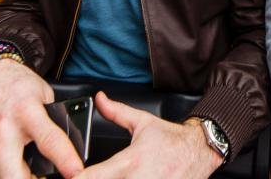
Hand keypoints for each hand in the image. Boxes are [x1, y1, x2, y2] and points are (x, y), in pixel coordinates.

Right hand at [0, 59, 83, 178]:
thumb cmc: (15, 85)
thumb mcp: (43, 95)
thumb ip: (53, 121)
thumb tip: (69, 147)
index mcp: (26, 112)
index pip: (50, 141)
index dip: (66, 161)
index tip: (76, 173)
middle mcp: (1, 131)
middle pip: (15, 177)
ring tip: (23, 174)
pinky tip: (2, 174)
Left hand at [77, 92, 222, 177]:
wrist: (200, 150)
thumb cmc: (170, 138)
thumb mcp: (142, 122)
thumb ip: (116, 112)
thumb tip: (100, 99)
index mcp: (131, 160)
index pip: (96, 176)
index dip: (78, 178)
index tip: (70, 177)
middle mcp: (139, 178)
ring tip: (110, 178)